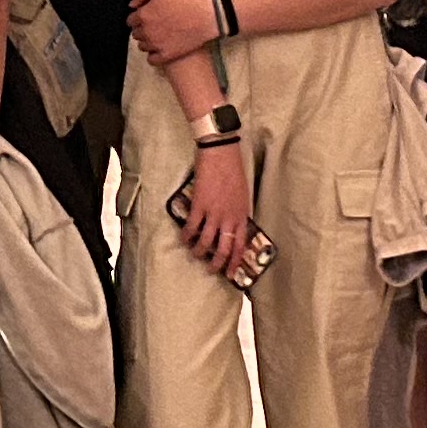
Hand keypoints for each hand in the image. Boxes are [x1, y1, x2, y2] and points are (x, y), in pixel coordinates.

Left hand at [128, 0, 219, 66]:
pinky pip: (151, 60)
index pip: (130, 21)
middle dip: (142, 29)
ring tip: (159, 36)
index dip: (138, 18)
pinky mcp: (166, 55)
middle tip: (154, 25)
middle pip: (136, 34)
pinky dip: (153, 55)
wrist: (205, 15)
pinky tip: (160, 48)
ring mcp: (156, 45)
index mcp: (144, 15)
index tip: (146, 17)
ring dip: (147, 41)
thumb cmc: (184, 0)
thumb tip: (131, 5)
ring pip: (142, 46)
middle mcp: (147, 32)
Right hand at [173, 139, 253, 278]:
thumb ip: (238, 212)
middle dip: (217, 263)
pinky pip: (192, 227)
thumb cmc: (233, 170)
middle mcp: (229, 217)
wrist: (221, 153)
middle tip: (211, 269)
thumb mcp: (242, 194)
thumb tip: (232, 225)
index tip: (230, 274)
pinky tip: (184, 239)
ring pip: (206, 242)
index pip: (240, 246)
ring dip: (199, 251)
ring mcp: (214, 213)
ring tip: (195, 254)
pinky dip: (187, 235)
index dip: (234, 262)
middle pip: (223, 248)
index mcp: (242, 215)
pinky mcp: (199, 205)